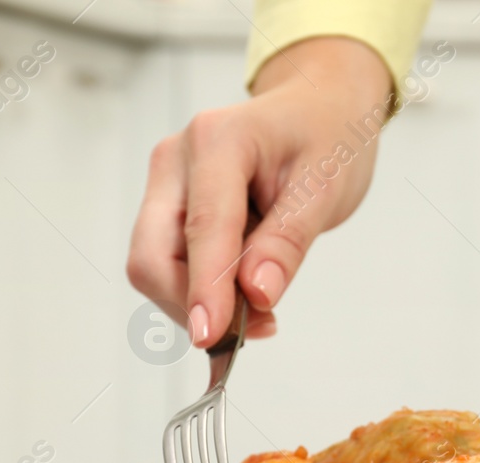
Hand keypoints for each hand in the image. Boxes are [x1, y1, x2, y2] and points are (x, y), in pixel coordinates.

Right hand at [126, 37, 393, 346]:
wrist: (318, 109)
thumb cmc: (325, 136)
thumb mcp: (325, 187)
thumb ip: (287, 241)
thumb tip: (257, 294)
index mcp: (217, 140)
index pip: (202, 227)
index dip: (203, 288)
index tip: (208, 336)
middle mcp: (176, 159)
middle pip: (153, 255)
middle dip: (194, 303)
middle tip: (257, 329)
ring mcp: (166, 184)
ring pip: (155, 267)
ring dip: (201, 302)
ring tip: (261, 309)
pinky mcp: (168, 207)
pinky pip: (169, 265)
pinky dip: (202, 292)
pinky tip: (242, 296)